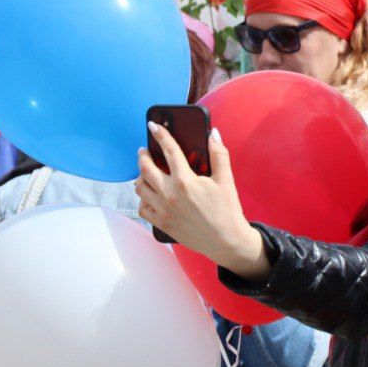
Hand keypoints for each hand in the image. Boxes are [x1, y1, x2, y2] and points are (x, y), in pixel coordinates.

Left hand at [135, 123, 269, 281]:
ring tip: (145, 172)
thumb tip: (213, 134)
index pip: (168, 150)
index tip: (153, 125)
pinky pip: (142, 208)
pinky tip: (149, 195)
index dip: (160, 134)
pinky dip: (143, 199)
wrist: (226, 241)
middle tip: (144, 151)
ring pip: (140, 187)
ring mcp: (163, 210)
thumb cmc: (227, 210)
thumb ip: (218, 155)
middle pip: (146, 168)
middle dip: (143, 155)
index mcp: (185, 180)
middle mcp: (170, 194)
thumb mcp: (226, 180)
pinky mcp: (162, 223)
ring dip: (140, 176)